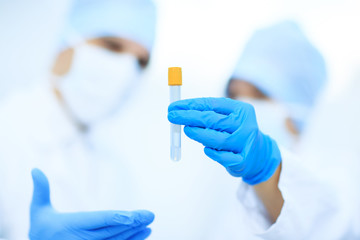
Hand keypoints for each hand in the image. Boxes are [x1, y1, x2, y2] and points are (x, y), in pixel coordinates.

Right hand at [29, 169, 154, 239]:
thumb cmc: (41, 231)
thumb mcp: (38, 211)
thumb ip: (41, 190)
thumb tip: (35, 169)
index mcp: (72, 226)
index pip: (98, 220)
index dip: (116, 218)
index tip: (131, 215)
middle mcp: (83, 239)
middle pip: (112, 231)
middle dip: (132, 223)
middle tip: (149, 215)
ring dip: (135, 233)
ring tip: (148, 223)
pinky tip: (144, 234)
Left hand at [168, 97, 280, 184]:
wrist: (260, 155)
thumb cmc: (236, 132)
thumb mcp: (228, 118)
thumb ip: (209, 113)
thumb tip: (181, 110)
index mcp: (242, 110)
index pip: (213, 105)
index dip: (192, 105)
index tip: (175, 106)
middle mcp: (245, 126)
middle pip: (213, 120)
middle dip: (189, 117)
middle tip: (172, 116)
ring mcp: (245, 144)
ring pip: (217, 139)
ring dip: (198, 134)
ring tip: (186, 130)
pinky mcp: (242, 161)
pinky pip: (223, 157)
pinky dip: (212, 152)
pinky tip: (205, 148)